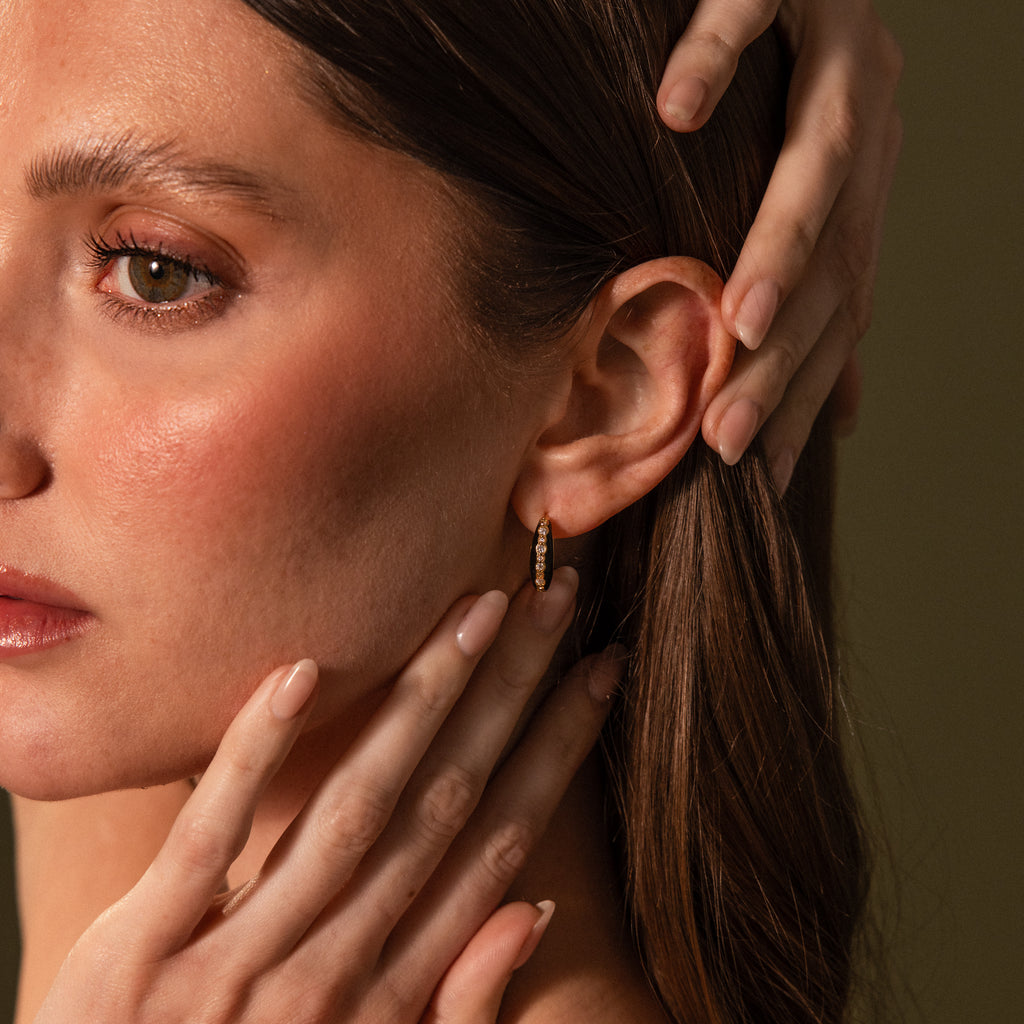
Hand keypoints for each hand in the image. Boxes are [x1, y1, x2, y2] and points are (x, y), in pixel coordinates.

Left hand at [32, 568, 616, 1022]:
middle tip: (554, 600)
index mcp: (390, 997)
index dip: (555, 753)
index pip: (497, 844)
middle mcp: (333, 969)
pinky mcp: (139, 954)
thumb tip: (535, 908)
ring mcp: (238, 961)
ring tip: (476, 610)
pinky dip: (257, 752)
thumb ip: (457, 1005)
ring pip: (353, 806)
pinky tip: (304, 673)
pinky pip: (210, 836)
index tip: (594, 675)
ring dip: (422, 699)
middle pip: (443, 802)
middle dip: (508, 693)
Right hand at [658, 0, 902, 489]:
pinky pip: (753, 12)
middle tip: (730, 440)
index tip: (760, 475)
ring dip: (778, 241)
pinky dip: (716, 62)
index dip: (804, 391)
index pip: (843, 304)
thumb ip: (820, 291)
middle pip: (835, 255)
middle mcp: (871, 119)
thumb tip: (845, 414)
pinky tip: (674, 116)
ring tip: (739, 322)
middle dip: (782, 355)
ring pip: (821, 154)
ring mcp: (837, 44)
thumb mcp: (804, 193)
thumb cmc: (780, 85)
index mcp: (868, 181)